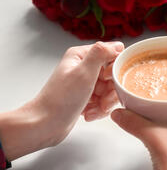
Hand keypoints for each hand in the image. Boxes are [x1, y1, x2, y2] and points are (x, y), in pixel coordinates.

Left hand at [0, 41, 123, 160]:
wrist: (45, 124)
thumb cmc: (59, 100)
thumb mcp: (83, 73)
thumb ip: (101, 54)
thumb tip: (117, 44)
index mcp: (82, 56)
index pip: (111, 55)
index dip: (115, 70)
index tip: (110, 80)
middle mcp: (84, 67)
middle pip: (112, 76)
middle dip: (110, 92)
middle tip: (103, 101)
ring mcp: (85, 83)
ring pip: (109, 91)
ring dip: (105, 103)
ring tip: (93, 110)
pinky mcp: (86, 97)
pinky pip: (103, 101)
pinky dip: (99, 110)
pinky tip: (89, 114)